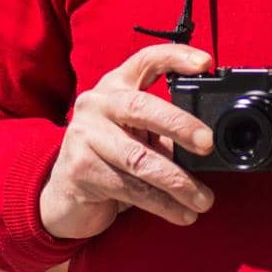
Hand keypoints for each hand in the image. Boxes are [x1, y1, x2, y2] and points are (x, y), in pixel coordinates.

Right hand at [38, 43, 217, 239]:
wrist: (64, 197)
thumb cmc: (110, 159)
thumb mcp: (136, 135)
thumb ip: (162, 132)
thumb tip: (208, 146)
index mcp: (115, 86)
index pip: (146, 60)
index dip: (176, 57)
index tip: (206, 63)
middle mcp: (96, 104)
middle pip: (140, 106)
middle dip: (179, 124)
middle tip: (207, 143)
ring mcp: (84, 135)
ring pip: (138, 158)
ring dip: (177, 181)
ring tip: (204, 199)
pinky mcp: (80, 169)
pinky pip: (130, 188)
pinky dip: (163, 204)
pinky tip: (183, 213)